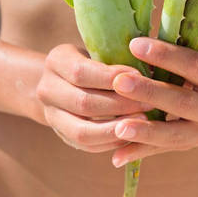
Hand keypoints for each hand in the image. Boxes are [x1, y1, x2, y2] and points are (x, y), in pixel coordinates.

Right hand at [36, 43, 154, 152]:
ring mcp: (51, 115)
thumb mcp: (97, 50)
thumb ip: (115, 58)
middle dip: (119, 105)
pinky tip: (132, 135)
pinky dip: (110, 142)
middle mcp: (47, 89)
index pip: (80, 73)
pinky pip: (86, 146)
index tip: (139, 77)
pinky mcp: (62, 135)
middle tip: (149, 102)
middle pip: (83, 103)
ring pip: (82, 131)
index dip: (111, 77)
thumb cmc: (92, 60)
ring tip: (143, 122)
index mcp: (56, 61)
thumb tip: (150, 69)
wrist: (63, 81)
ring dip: (116, 129)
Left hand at [109, 37, 197, 166]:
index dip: (165, 55)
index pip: (193, 65)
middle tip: (119, 83)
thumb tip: (134, 46)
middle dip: (149, 92)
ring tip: (117, 128)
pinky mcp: (192, 146)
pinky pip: (162, 150)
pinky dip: (139, 152)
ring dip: (144, 132)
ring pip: (173, 134)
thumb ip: (175, 58)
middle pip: (182, 102)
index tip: (135, 45)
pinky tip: (116, 156)